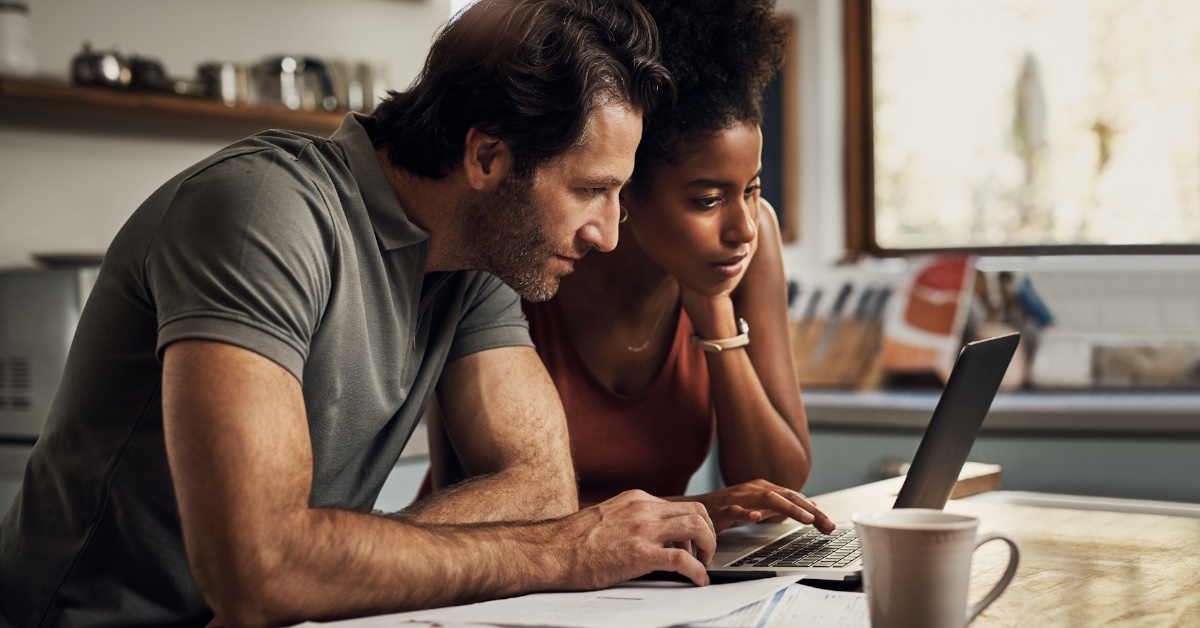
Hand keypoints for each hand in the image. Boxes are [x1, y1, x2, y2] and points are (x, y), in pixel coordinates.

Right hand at [551, 490, 716, 588]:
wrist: (551, 551)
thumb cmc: (572, 541)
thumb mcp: (608, 517)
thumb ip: (631, 520)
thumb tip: (648, 535)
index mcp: (636, 499)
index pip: (681, 504)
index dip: (695, 525)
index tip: (694, 541)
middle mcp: (643, 509)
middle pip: (697, 511)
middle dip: (709, 533)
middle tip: (705, 553)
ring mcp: (643, 530)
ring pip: (696, 527)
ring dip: (708, 548)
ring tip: (703, 565)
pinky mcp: (639, 554)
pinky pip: (682, 559)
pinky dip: (697, 571)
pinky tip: (698, 580)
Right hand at [684, 479, 835, 533]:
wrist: (696, 508)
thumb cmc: (728, 508)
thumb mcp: (759, 506)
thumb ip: (781, 505)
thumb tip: (808, 506)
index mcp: (764, 489)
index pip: (794, 498)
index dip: (813, 511)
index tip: (829, 525)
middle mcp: (754, 490)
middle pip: (787, 496)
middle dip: (809, 510)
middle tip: (826, 525)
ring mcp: (739, 498)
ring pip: (767, 499)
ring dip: (789, 508)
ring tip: (806, 519)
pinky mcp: (723, 509)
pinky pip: (736, 510)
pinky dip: (747, 513)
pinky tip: (757, 518)